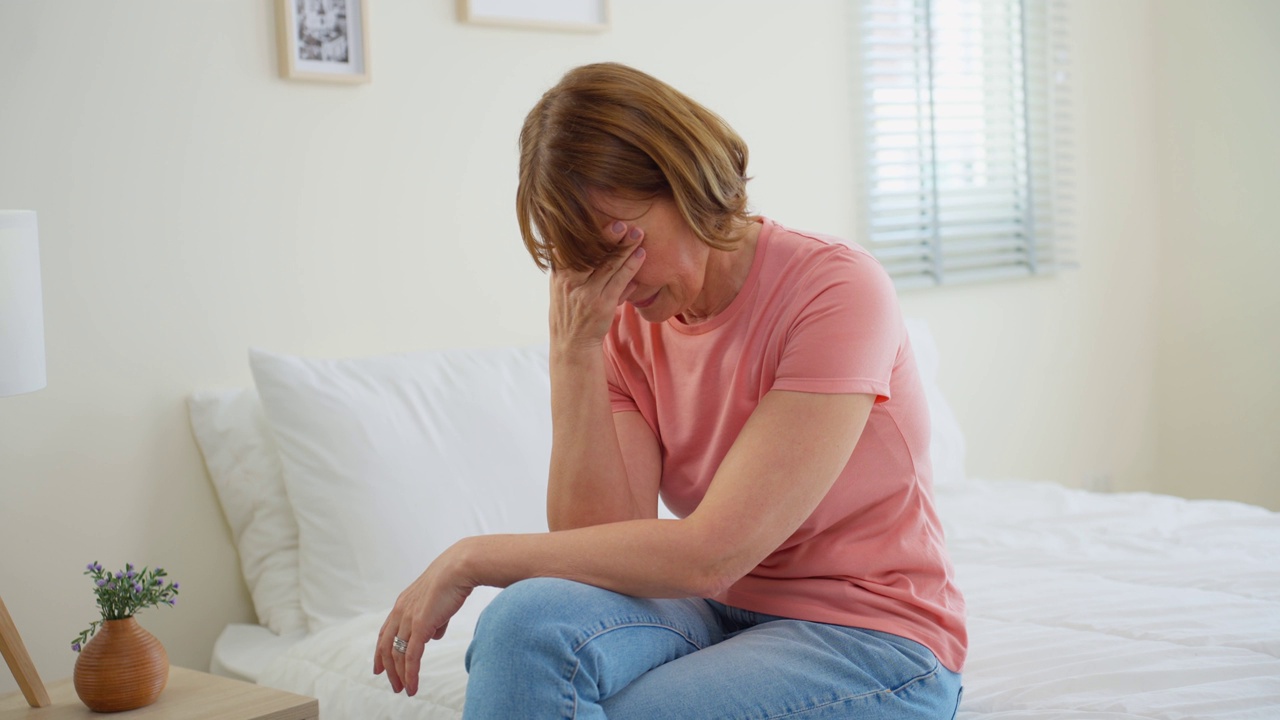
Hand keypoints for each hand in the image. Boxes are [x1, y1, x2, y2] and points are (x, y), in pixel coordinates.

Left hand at [373, 544, 474, 695]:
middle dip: (388, 668)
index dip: (380, 651)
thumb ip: (434, 619)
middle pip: (386, 647)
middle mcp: (401, 611)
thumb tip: (434, 635)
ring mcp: (409, 619)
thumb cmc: (453, 579)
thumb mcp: (439, 602)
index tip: (379, 668)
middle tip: (393, 684)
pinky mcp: (420, 626)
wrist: (460, 568)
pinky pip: (411, 656)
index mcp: (403, 603)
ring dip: (399, 675)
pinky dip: (410, 674)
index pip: (385, 633)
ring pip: (397, 655)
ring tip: (404, 689)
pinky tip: (412, 686)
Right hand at [549, 222, 644, 350]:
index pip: (573, 248)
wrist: (572, 343)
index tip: (602, 220)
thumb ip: (574, 267)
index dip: (588, 233)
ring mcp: (586, 293)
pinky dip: (631, 266)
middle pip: (592, 254)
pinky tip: (640, 254)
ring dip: (625, 247)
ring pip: (609, 265)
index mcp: (559, 274)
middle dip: (608, 236)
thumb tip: (591, 246)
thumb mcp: (563, 287)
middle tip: (623, 223)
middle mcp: (570, 282)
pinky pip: (619, 281)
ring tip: (638, 233)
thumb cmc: (570, 311)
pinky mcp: (601, 304)